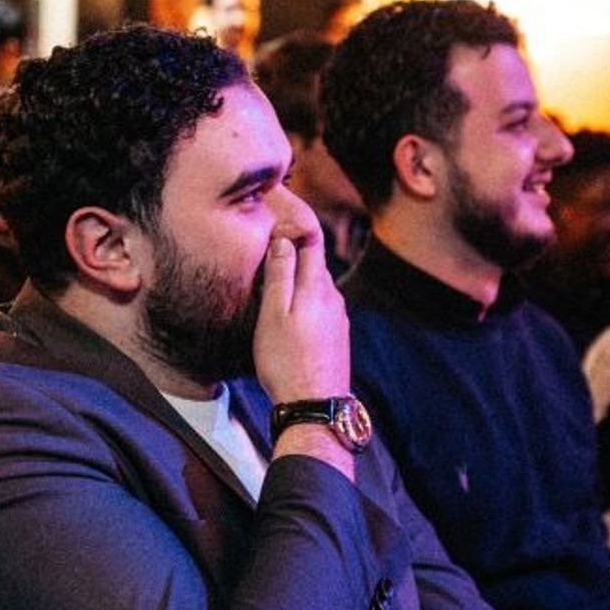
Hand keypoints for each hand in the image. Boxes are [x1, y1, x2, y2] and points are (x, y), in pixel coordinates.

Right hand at [252, 203, 349, 407]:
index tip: (280, 202)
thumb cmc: (287, 362)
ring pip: (316, 285)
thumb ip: (280, 276)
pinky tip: (289, 309)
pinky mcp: (337, 336)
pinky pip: (319, 305)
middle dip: (295, 248)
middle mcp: (334, 298)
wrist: (315, 406)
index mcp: (317, 287)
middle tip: (270, 236)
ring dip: (298, 275)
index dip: (296, 218)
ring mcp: (338, 318)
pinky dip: (304, 298)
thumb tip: (283, 238)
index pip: (311, 239)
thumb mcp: (273, 316)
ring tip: (275, 271)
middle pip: (314, 261)